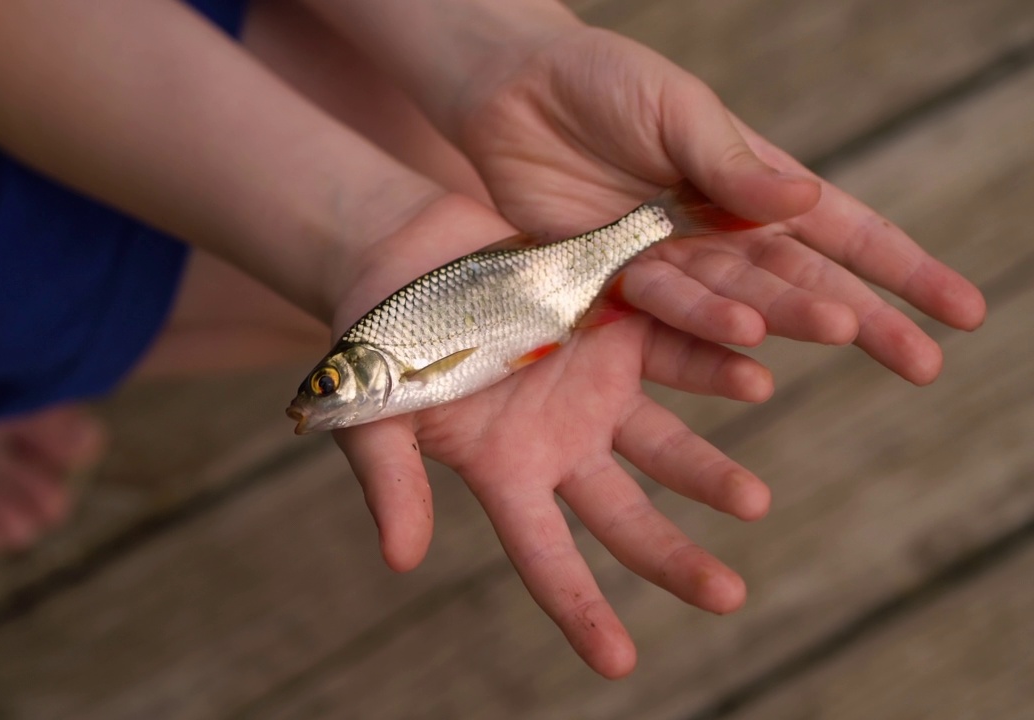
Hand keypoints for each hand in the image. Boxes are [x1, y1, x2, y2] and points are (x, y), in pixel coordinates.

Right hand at [332, 194, 775, 677]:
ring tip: (754, 503)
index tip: (619, 665)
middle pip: (625, 516)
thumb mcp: (374, 415)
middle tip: (726, 597)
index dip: (580, 610)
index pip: (546, 555)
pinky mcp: (618, 323)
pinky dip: (715, 367)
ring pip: (666, 443)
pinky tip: (753, 378)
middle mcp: (561, 440)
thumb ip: (392, 482)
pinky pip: (677, 352)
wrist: (406, 247)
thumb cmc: (377, 337)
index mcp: (506, 470)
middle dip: (673, 558)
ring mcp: (595, 385)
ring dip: (710, 472)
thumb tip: (400, 561)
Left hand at [457, 26, 985, 382]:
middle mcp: (720, 229)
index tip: (962, 311)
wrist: (510, 92)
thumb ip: (731, 163)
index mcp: (751, 181)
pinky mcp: (612, 276)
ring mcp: (669, 257)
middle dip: (866, 319)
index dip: (903, 271)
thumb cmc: (602, 82)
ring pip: (741, 299)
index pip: (844, 232)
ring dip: (789, 317)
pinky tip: (744, 337)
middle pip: (805, 283)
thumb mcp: (676, 107)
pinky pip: (662, 306)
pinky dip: (702, 322)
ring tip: (841, 330)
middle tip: (921, 362)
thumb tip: (806, 203)